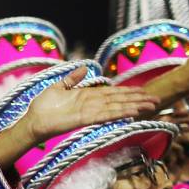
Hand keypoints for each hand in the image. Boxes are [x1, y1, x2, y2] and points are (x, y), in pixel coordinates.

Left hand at [20, 66, 158, 142]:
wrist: (32, 121)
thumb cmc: (42, 107)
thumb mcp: (57, 87)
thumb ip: (71, 79)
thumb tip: (82, 67)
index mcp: (87, 96)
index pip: (112, 93)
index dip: (128, 92)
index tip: (143, 91)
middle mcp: (91, 104)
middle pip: (119, 100)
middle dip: (137, 99)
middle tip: (157, 99)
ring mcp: (89, 112)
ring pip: (116, 108)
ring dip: (134, 106)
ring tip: (151, 105)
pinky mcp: (84, 119)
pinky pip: (104, 115)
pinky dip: (119, 113)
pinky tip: (131, 112)